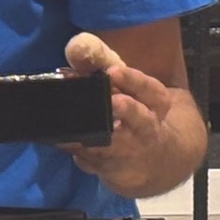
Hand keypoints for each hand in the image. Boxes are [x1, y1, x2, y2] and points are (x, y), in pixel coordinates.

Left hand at [59, 33, 176, 197]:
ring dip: (97, 139)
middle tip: (112, 101)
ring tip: (79, 133)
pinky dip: (80, 154)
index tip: (113, 71)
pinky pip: (96, 162)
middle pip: (141, 119)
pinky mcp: (115, 170)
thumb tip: (76, 49)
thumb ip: (101, 62)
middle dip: (127, 110)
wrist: (156, 159)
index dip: (133, 80)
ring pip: (116, 145)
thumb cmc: (134, 111)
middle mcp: (148, 128)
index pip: (149, 89)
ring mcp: (132, 152)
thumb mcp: (125, 85)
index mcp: (155, 103)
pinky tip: (63, 143)